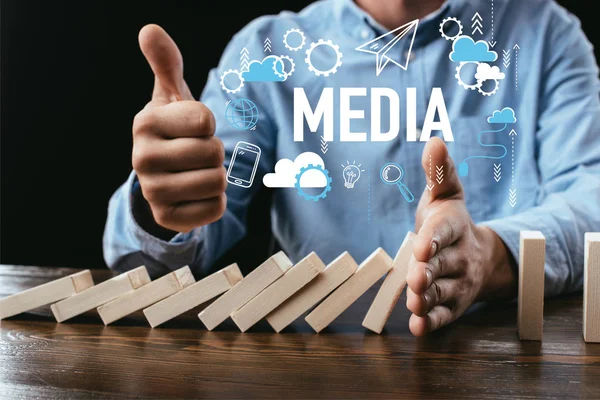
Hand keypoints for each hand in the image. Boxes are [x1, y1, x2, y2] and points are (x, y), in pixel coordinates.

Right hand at [132, 25, 226, 232]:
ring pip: (218, 182)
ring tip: (196, 173)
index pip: (205, 120)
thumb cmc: (174, 128)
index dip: (208, 123)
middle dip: (215, 152)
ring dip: (216, 177)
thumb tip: (149, 29)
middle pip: (215, 153)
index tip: (192, 127)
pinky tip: (197, 195)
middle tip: (196, 154)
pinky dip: (215, 202)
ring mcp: (153, 192)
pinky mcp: (167, 218)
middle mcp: (142, 158)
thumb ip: (166, 63)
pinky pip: (216, 209)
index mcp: (145, 123)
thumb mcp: (171, 95)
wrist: (161, 175)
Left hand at [406, 138, 516, 335]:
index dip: (433, 239)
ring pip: (443, 293)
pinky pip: (445, 316)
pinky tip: (419, 328)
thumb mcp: (446, 195)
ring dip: (428, 299)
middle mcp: (459, 257)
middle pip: (443, 266)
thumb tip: (434, 140)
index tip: (421, 245)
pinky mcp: (454, 305)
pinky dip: (433, 323)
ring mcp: (458, 284)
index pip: (443, 232)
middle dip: (429, 272)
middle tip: (416, 278)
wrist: (480, 256)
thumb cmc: (451, 223)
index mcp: (453, 228)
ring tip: (414, 304)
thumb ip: (439, 172)